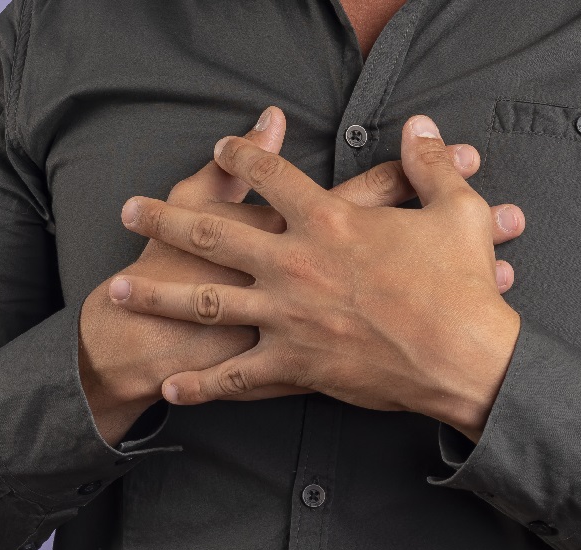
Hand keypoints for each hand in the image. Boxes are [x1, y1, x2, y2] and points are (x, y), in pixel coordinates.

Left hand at [109, 115, 523, 442]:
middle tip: (129, 211)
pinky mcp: (295, 365)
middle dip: (164, 220)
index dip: (243, 154)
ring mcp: (287, 317)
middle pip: (212, 235)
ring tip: (116, 292)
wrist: (464, 358)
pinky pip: (236, 377)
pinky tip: (169, 390)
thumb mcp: (457, 211)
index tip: (221, 145)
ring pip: (205, 303)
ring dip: (157, 296)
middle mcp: (294, 265)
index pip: (272, 176)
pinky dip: (201, 386)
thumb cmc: (462, 286)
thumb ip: (430, 165)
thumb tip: (420, 127)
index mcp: (329, 223)